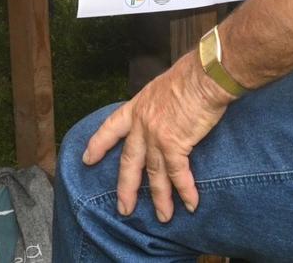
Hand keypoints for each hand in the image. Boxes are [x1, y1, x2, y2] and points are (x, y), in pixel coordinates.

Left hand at [82, 56, 228, 221]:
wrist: (205, 75)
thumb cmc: (190, 75)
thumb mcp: (163, 86)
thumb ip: (159, 104)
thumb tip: (166, 110)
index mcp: (137, 107)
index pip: (111, 128)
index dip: (98, 144)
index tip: (88, 159)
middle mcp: (142, 124)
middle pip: (130, 161)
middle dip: (126, 188)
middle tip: (123, 209)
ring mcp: (156, 135)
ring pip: (154, 174)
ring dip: (160, 198)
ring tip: (163, 217)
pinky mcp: (175, 143)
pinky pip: (178, 174)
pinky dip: (185, 191)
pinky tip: (190, 204)